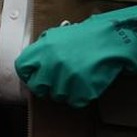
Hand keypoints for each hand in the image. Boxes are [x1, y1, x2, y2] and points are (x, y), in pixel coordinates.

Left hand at [15, 2, 136, 107]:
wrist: (113, 40)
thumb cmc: (87, 36)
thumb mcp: (59, 35)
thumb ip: (43, 49)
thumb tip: (32, 63)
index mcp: (42, 48)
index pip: (23, 68)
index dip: (29, 74)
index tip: (36, 77)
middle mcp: (51, 64)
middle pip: (38, 87)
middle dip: (47, 87)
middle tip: (58, 82)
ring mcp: (66, 79)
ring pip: (57, 97)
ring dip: (66, 92)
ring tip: (77, 80)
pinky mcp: (82, 91)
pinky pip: (75, 102)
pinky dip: (81, 97)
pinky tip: (87, 85)